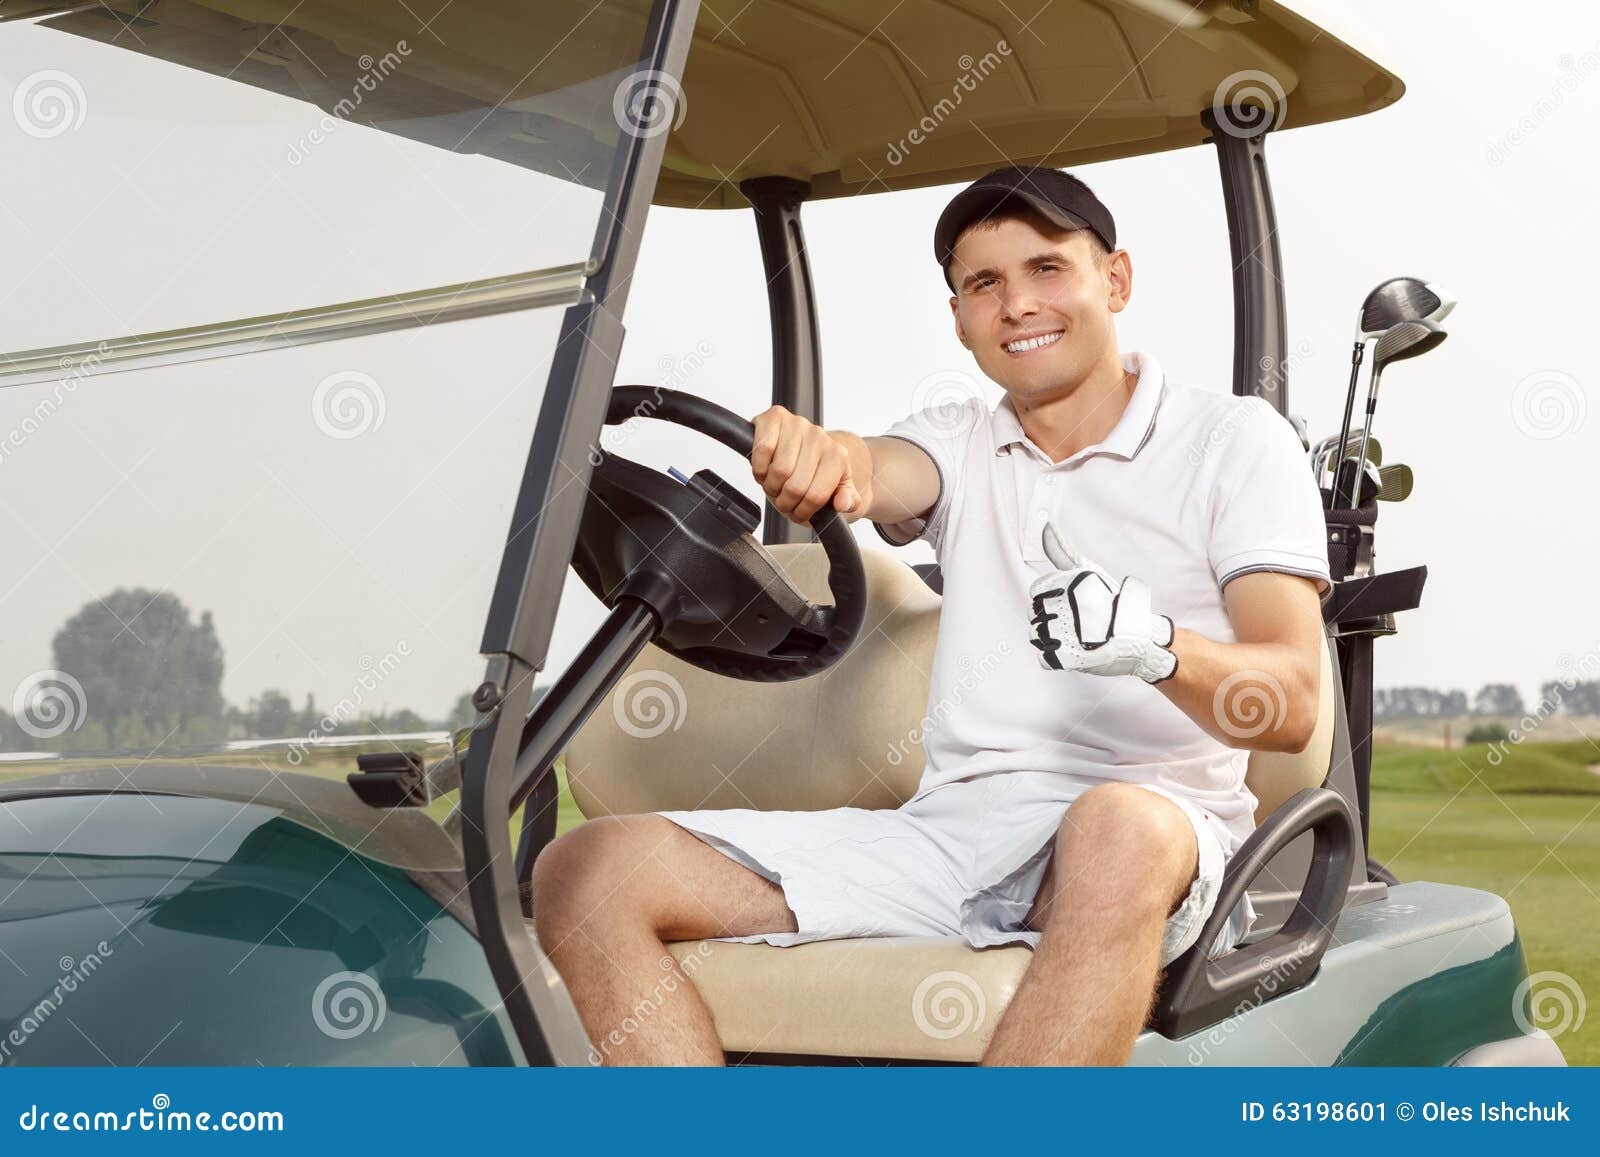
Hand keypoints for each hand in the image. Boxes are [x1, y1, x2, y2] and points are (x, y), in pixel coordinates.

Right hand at [750, 406, 867, 524]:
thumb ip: (849, 500)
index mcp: (837, 455)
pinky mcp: (775, 417)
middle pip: (795, 487)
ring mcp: (797, 424)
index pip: (815, 496)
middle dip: (785, 501)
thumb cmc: (819, 469)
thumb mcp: (839, 489)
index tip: (798, 512)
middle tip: (785, 500)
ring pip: (779, 471)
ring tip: (776, 485)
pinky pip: (763, 450)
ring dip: (771, 486)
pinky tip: (766, 470)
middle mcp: (818, 436)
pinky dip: (759, 468)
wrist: (806, 444)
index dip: (802, 511)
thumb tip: (843, 502)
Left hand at [1027, 522, 1177, 682]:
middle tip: (1074, 622)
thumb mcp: (1089, 572)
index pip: (1035, 593)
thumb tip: (1046, 525)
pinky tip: (1072, 651)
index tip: (1068, 603)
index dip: (1048, 600)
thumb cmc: (1112, 603)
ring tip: (1074, 636)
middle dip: (1050, 619)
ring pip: (1037, 636)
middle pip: (1034, 615)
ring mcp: (1069, 634)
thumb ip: (1063, 551)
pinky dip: (1055, 658)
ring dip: (1051, 639)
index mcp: (1071, 585)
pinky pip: (1045, 659)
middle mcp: (1069, 608)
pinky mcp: (1071, 659)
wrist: (1140, 639)